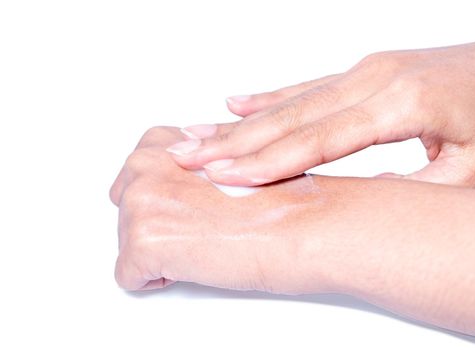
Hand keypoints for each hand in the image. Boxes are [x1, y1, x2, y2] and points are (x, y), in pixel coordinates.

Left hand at [109, 126, 324, 291]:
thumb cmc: (271, 198)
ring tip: (202, 242)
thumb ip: (189, 165)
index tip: (186, 211)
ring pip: (126, 243)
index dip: (162, 203)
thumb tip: (175, 187)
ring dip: (159, 251)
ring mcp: (139, 204)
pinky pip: (129, 276)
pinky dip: (155, 280)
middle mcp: (142, 167)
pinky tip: (193, 262)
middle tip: (197, 229)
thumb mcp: (223, 162)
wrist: (291, 225)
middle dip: (154, 224)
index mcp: (161, 144)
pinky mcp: (142, 244)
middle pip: (124, 210)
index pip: (134, 180)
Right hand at [167, 20, 474, 187]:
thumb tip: (353, 208)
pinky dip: (267, 96)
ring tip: (197, 134)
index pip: (317, 141)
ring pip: (290, 101)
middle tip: (187, 156)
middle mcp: (373, 80)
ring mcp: (363, 70)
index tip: (223, 174)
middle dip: (233, 141)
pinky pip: (304, 84)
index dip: (266, 162)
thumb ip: (409, 193)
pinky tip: (236, 102)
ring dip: (241, 121)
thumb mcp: (470, 171)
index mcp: (401, 105)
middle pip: (290, 118)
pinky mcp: (360, 70)